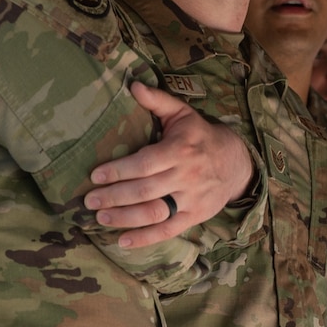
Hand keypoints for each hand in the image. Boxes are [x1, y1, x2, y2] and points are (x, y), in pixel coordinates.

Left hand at [85, 82, 258, 246]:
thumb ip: (157, 101)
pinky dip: (144, 238)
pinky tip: (122, 241)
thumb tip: (132, 84)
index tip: (95, 175)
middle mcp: (187, 176)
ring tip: (100, 218)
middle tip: (89, 201)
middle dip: (114, 197)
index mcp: (180, 150)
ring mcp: (192, 199)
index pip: (145, 164)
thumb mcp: (182, 114)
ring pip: (154, 212)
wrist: (236, 162)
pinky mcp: (195, 216)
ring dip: (124, 218)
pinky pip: (168, 230)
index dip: (119, 171)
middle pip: (145, 191)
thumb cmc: (200, 136)